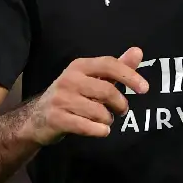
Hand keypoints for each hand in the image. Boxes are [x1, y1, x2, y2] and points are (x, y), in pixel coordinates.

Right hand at [23, 47, 148, 144]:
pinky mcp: (57, 118)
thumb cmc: (72, 96)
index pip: (109, 64)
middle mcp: (69, 79)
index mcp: (79, 66)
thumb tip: (138, 51)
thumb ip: (116, 68)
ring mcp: (61, 99)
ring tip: (105, 120)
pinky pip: (86, 127)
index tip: (145, 89)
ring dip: (108, 119)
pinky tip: (101, 130)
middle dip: (120, 104)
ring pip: (98, 112)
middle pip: (107, 91)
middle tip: (121, 110)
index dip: (129, 76)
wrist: (37, 117)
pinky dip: (99, 131)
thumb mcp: (92, 79)